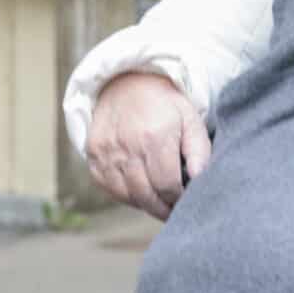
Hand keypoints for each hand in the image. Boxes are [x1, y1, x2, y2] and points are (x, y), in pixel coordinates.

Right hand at [85, 70, 210, 219]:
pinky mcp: (93, 155)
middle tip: (174, 210)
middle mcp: (128, 146)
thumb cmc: (164, 104)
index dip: (178, 199)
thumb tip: (200, 179)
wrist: (127, 82)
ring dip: (144, 205)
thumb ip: (199, 150)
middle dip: (162, 208)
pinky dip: (124, 195)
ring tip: (159, 203)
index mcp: (155, 137)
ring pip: (127, 195)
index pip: (167, 185)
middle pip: (146, 195)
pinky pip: (108, 188)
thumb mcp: (190, 118)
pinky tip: (138, 192)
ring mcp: (107, 152)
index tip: (186, 202)